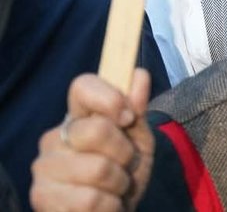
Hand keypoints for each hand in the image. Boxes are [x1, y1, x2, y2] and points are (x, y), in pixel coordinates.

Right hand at [31, 70, 155, 211]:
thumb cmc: (124, 176)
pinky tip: (105, 206)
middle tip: (125, 166)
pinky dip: (110, 206)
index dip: (110, 97)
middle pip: (97, 130)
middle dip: (125, 153)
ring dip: (120, 184)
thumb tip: (138, 75)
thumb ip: (137, 111)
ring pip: (98, 169)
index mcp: (77, 118)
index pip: (83, 86)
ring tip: (115, 189)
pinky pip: (90, 200)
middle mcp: (55, 139)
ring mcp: (44, 168)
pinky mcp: (41, 198)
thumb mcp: (138, 142)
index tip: (128, 117)